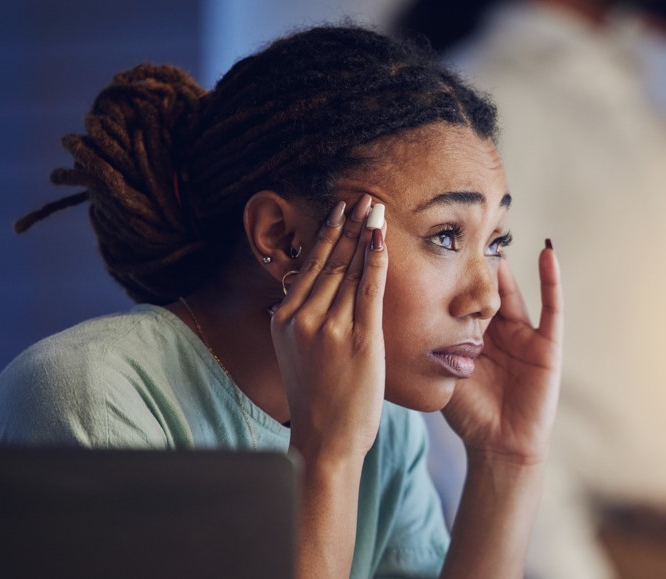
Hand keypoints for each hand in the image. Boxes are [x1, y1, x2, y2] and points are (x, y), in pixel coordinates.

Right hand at [270, 194, 387, 464]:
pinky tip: (381, 240)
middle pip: (330, 261)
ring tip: (375, 209)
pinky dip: (374, 261)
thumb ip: (303, 320)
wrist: (325, 440)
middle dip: (349, 224)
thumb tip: (308, 291)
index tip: (341, 208)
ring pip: (349, 270)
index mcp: (285, 319)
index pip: (310, 265)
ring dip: (364, 234)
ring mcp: (329, 328)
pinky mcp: (358, 340)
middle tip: (363, 195)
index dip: (328, 233)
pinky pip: (368, 291)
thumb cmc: (318, 399)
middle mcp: (302, 318)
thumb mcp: (296, 352)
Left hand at [441, 245, 562, 464]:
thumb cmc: (469, 415)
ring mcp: (524, 335)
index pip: (459, 296)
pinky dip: (551, 279)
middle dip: (473, 259)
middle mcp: (499, 330)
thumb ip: (427, 345)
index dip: (447, 272)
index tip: (427, 242)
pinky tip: (547, 252)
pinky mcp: (547, 344)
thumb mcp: (443, 371)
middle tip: (458, 224)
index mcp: (473, 335)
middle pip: (484, 287)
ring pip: (511, 291)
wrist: (498, 448)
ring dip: (504, 262)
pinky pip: (552, 307)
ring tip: (496, 227)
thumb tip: (387, 318)